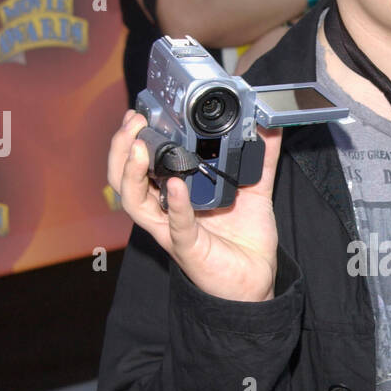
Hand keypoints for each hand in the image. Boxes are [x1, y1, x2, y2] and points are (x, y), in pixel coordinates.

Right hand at [108, 111, 282, 301]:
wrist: (258, 279)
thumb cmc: (245, 240)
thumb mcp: (254, 191)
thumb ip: (260, 160)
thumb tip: (269, 127)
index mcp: (174, 194)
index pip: (141, 164)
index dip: (133, 139)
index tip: (139, 112)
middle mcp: (166, 210)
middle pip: (124, 180)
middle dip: (122, 148)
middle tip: (132, 122)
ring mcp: (172, 230)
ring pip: (135, 203)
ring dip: (132, 173)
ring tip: (138, 147)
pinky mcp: (189, 248)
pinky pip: (176, 226)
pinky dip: (176, 205)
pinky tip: (177, 186)